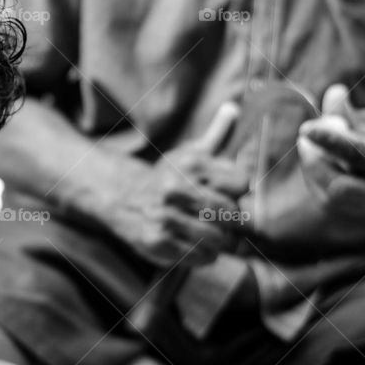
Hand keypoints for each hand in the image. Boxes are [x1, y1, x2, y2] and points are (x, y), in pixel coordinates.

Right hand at [106, 102, 249, 266]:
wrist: (123, 198)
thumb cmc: (167, 178)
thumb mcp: (189, 154)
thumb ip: (215, 135)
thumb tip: (233, 108)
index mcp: (190, 164)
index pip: (240, 183)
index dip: (237, 191)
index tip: (225, 193)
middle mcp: (176, 189)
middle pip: (230, 212)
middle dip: (230, 220)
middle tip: (219, 219)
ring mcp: (165, 217)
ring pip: (218, 238)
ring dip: (219, 241)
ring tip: (210, 235)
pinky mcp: (158, 241)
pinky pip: (200, 256)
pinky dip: (205, 256)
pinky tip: (195, 246)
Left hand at [298, 84, 364, 215]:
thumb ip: (349, 113)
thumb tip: (333, 92)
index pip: (359, 154)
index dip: (331, 141)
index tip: (305, 129)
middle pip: (337, 185)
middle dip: (315, 160)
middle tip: (304, 134)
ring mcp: (359, 206)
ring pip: (322, 186)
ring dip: (312, 158)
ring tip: (319, 140)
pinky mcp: (339, 208)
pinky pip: (315, 187)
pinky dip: (311, 166)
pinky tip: (323, 156)